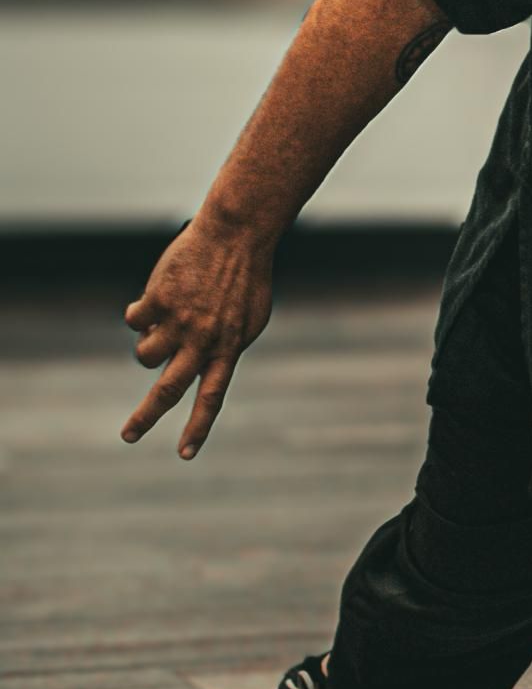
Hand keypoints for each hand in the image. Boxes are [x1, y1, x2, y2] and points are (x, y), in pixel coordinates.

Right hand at [120, 219, 273, 458]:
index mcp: (228, 348)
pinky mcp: (158, 299)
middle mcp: (202, 340)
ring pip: (144, 354)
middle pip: (169, 390)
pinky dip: (139, 313)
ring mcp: (179, 320)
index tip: (184, 454)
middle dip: (145, 417)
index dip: (198, 427)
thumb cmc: (245, 276)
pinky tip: (157, 295)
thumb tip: (196, 368)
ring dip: (146, 346)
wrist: (236, 234)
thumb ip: (224, 347)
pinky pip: (133, 320)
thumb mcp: (248, 319)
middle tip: (126, 436)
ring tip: (163, 324)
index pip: (211, 398)